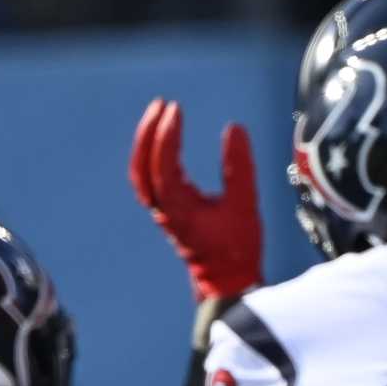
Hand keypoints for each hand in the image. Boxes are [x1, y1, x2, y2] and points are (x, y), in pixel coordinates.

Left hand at [129, 99, 261, 302]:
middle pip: (142, 167)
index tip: (176, 109)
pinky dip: (151, 155)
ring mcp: (162, 211)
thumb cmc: (237, 248)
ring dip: (147, 141)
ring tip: (159, 113)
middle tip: (162, 104)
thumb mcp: (245, 205)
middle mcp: (164, 210)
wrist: (226, 281)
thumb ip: (240, 168)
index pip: (163, 166)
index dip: (166, 136)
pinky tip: (163, 137)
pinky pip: (148, 178)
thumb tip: (234, 128)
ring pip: (141, 172)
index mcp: (179, 210)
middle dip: (148, 133)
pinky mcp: (167, 211)